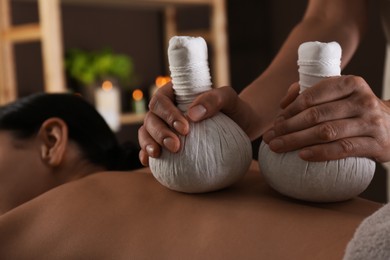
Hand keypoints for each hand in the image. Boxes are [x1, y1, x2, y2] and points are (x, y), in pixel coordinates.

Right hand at [138, 83, 258, 165]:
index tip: (185, 129)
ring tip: (158, 154)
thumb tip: (193, 113)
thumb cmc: (234, 109)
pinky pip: (150, 147)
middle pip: (151, 117)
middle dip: (159, 132)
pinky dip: (146, 154)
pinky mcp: (166, 143)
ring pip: (146, 132)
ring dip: (148, 143)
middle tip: (176, 147)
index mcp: (175, 93)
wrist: (241, 126)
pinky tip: (149, 162)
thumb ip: (214, 99)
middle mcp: (166, 109)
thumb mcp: (229, 98)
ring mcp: (164, 126)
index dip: (168, 114)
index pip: (161, 100)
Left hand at [263, 75, 389, 161]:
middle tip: (270, 137)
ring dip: (297, 141)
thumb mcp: (341, 95)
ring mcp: (371, 122)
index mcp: (351, 83)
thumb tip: (283, 104)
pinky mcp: (376, 144)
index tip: (276, 121)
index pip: (313, 95)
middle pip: (316, 115)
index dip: (291, 109)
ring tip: (277, 147)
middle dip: (288, 127)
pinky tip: (302, 156)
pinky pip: (343, 149)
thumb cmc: (356, 110)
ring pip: (326, 132)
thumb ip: (312, 93)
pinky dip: (320, 153)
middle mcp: (362, 100)